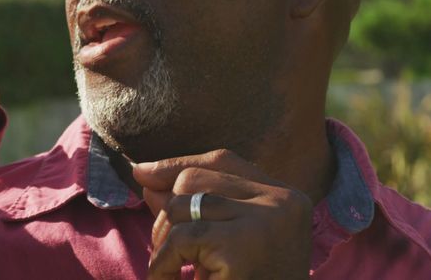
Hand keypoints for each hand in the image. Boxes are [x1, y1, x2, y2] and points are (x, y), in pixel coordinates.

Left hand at [133, 150, 312, 279]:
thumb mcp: (228, 243)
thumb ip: (194, 207)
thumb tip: (142, 173)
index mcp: (287, 198)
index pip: (223, 161)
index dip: (177, 167)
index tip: (143, 176)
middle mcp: (283, 202)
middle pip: (196, 179)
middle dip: (167, 212)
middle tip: (170, 254)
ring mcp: (266, 222)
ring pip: (181, 206)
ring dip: (164, 241)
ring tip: (176, 271)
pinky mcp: (241, 247)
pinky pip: (180, 238)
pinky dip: (164, 263)